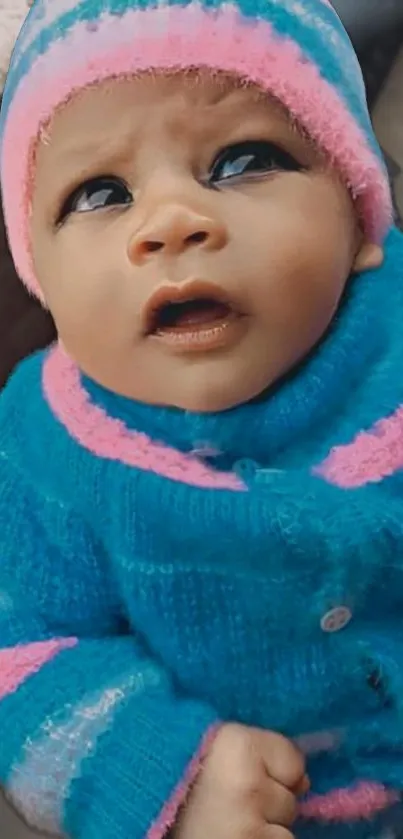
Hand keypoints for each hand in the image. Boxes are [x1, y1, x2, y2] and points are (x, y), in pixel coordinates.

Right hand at [173, 723, 307, 838]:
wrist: (155, 822)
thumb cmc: (181, 786)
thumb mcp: (215, 753)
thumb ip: (258, 752)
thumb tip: (303, 780)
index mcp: (234, 743)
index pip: (292, 759)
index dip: (269, 769)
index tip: (237, 774)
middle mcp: (247, 782)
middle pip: (290, 794)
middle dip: (267, 800)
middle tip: (227, 802)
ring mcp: (251, 824)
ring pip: (287, 825)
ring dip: (266, 827)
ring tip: (228, 822)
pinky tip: (234, 837)